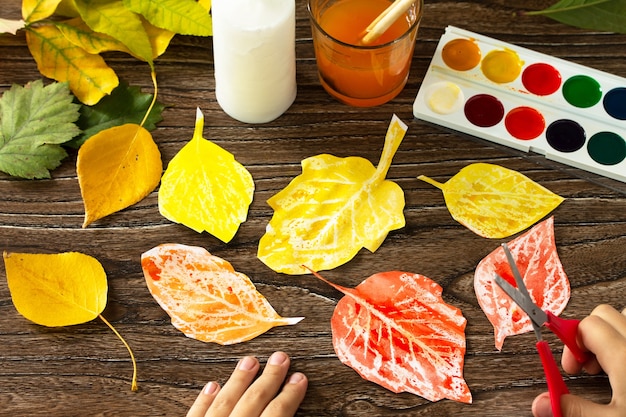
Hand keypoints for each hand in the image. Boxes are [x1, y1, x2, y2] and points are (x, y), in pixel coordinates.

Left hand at [186, 351, 307, 416]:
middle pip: (253, 402)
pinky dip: (203, 401)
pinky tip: (212, 385)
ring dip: (238, 380)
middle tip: (281, 357)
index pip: (277, 414)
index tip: (299, 378)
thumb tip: (291, 410)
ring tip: (249, 360)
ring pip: (224, 403)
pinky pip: (195, 415)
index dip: (290, 395)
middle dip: (269, 378)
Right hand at [532, 304, 625, 416]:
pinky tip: (622, 366)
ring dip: (610, 333)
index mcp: (624, 357)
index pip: (585, 325)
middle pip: (603, 314)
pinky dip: (624, 338)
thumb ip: (575, 409)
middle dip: (587, 334)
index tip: (569, 365)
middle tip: (585, 365)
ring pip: (622, 318)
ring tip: (607, 363)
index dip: (570, 343)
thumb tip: (541, 403)